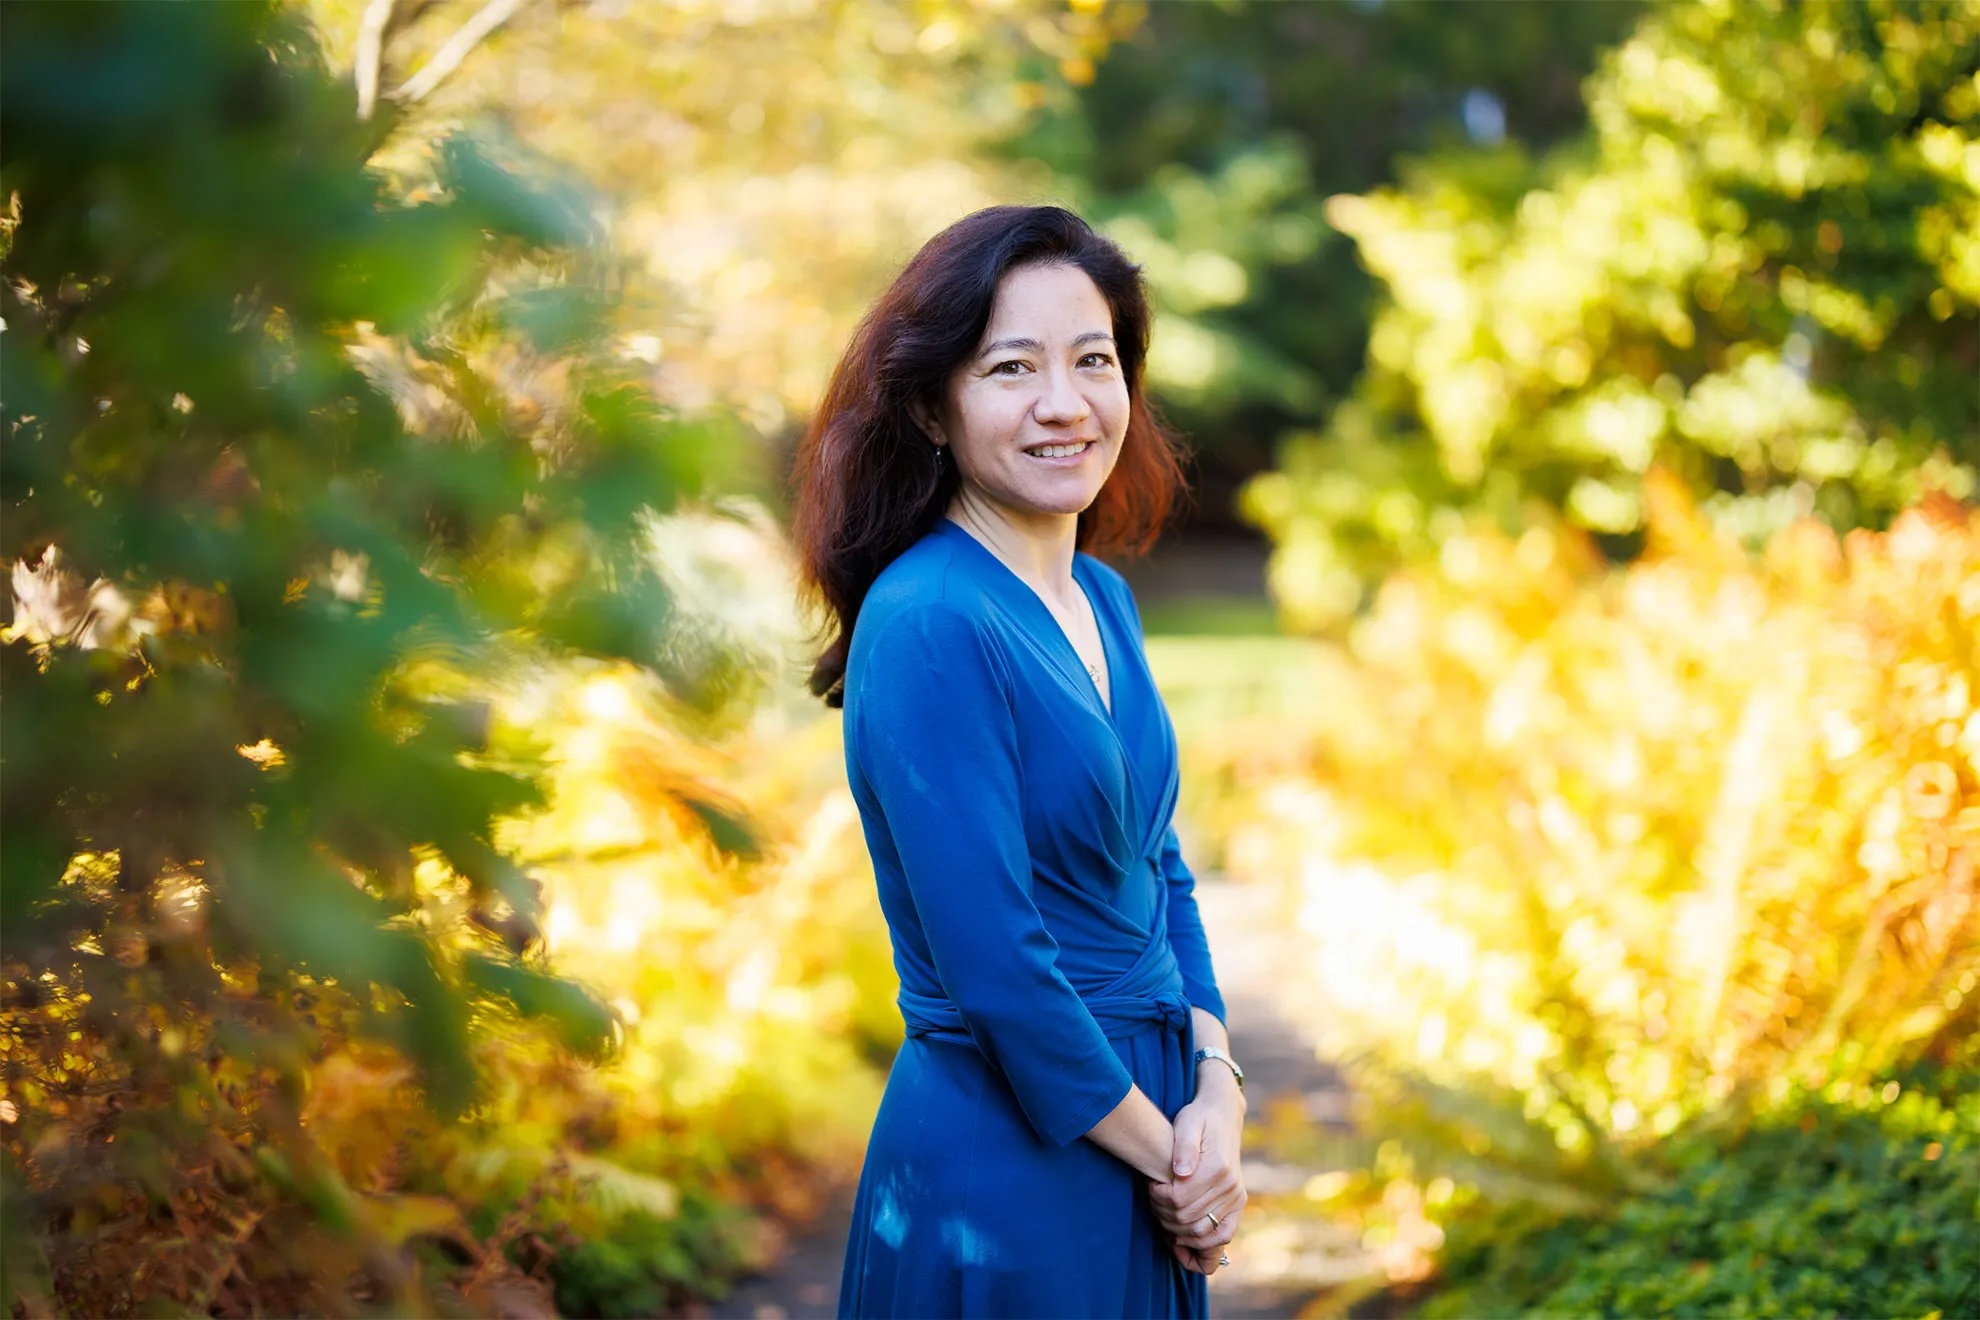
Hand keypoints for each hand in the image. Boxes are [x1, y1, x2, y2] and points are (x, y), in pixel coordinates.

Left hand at [1148, 1077, 1245, 1267]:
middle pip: (1187, 1218)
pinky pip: (1223, 1235)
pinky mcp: (1238, 1204)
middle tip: (1153, 1200)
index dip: (1157, 1198)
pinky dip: (1203, 1244)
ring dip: (1178, 1231)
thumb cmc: (1199, 1119)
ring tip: (1163, 1216)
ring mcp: (1236, 1197)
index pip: (1178, 1199)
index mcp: (1217, 1167)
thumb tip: (1180, 1172)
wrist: (1223, 1117)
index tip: (1150, 1185)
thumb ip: (1184, 1146)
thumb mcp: (1187, 1122)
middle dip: (1163, 1214)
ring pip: (1202, 1231)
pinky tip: (1182, 1239)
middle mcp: (1230, 1186)